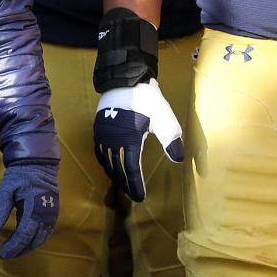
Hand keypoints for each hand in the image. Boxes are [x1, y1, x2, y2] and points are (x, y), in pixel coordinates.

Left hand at [0, 162, 57, 257]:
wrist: (38, 163)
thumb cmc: (20, 175)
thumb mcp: (5, 191)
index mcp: (34, 208)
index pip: (24, 235)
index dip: (13, 247)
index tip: (1, 254)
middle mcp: (46, 215)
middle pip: (34, 241)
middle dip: (19, 250)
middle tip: (4, 254)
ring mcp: (52, 215)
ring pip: (41, 239)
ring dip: (27, 247)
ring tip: (12, 250)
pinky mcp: (52, 214)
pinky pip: (44, 232)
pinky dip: (34, 239)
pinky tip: (23, 241)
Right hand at [93, 78, 182, 201]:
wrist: (125, 79)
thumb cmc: (147, 100)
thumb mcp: (164, 118)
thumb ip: (171, 140)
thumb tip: (177, 160)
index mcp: (129, 139)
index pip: (131, 169)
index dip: (135, 185)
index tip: (140, 197)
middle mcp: (113, 139)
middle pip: (117, 168)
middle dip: (125, 183)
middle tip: (132, 194)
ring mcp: (103, 133)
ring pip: (106, 161)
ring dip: (114, 174)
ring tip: (122, 183)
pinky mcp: (98, 127)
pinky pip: (99, 150)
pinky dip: (105, 162)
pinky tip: (109, 164)